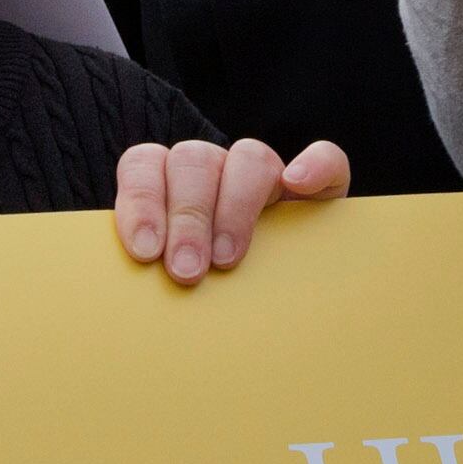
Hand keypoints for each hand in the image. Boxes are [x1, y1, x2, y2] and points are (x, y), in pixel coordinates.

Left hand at [115, 137, 348, 287]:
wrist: (277, 306)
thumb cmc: (208, 294)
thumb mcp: (175, 278)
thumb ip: (153, 273)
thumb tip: (137, 302)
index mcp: (170, 182)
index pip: (144, 164)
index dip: (140, 201)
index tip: (144, 251)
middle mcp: (216, 171)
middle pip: (193, 161)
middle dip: (187, 218)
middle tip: (186, 271)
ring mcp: (267, 176)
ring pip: (249, 157)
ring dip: (235, 207)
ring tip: (228, 259)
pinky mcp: (320, 187)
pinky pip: (326, 159)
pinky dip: (315, 167)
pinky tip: (298, 186)